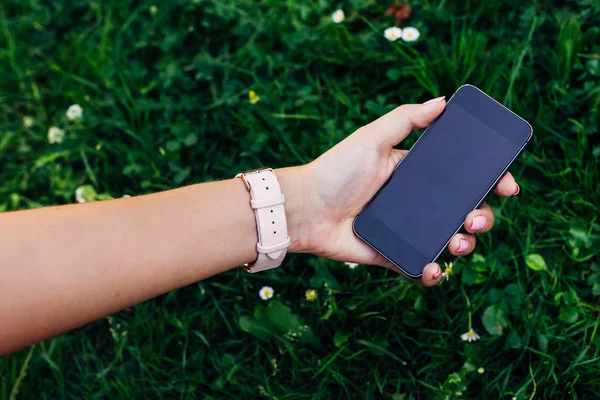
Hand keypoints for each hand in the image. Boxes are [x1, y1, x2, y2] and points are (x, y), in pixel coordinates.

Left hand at [293, 97, 519, 285]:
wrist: (305, 209)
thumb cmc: (335, 170)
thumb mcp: (371, 137)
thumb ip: (405, 119)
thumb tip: (443, 101)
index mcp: (417, 174)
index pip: (462, 178)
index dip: (489, 182)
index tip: (507, 185)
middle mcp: (417, 203)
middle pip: (464, 212)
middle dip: (482, 217)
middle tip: (475, 218)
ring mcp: (407, 230)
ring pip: (449, 241)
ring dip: (464, 245)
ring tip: (458, 242)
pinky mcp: (394, 255)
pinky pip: (420, 267)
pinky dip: (432, 273)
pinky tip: (433, 268)